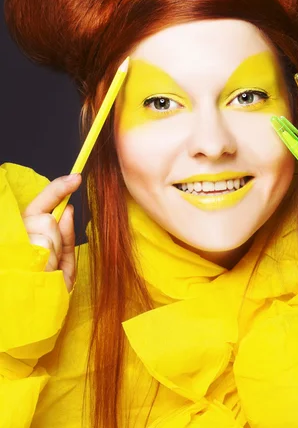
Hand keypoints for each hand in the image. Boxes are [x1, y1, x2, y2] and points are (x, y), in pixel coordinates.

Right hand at [22, 174, 81, 292]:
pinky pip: (41, 250)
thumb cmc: (46, 295)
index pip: (40, 205)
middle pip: (47, 220)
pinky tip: (41, 275)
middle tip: (50, 264)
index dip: (57, 189)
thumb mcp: (62, 265)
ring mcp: (14, 249)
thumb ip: (64, 238)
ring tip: (43, 275)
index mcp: (26, 236)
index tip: (76, 178)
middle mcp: (15, 238)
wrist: (28, 327)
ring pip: (46, 234)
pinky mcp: (15, 259)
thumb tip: (68, 210)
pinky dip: (48, 262)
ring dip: (52, 255)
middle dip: (56, 239)